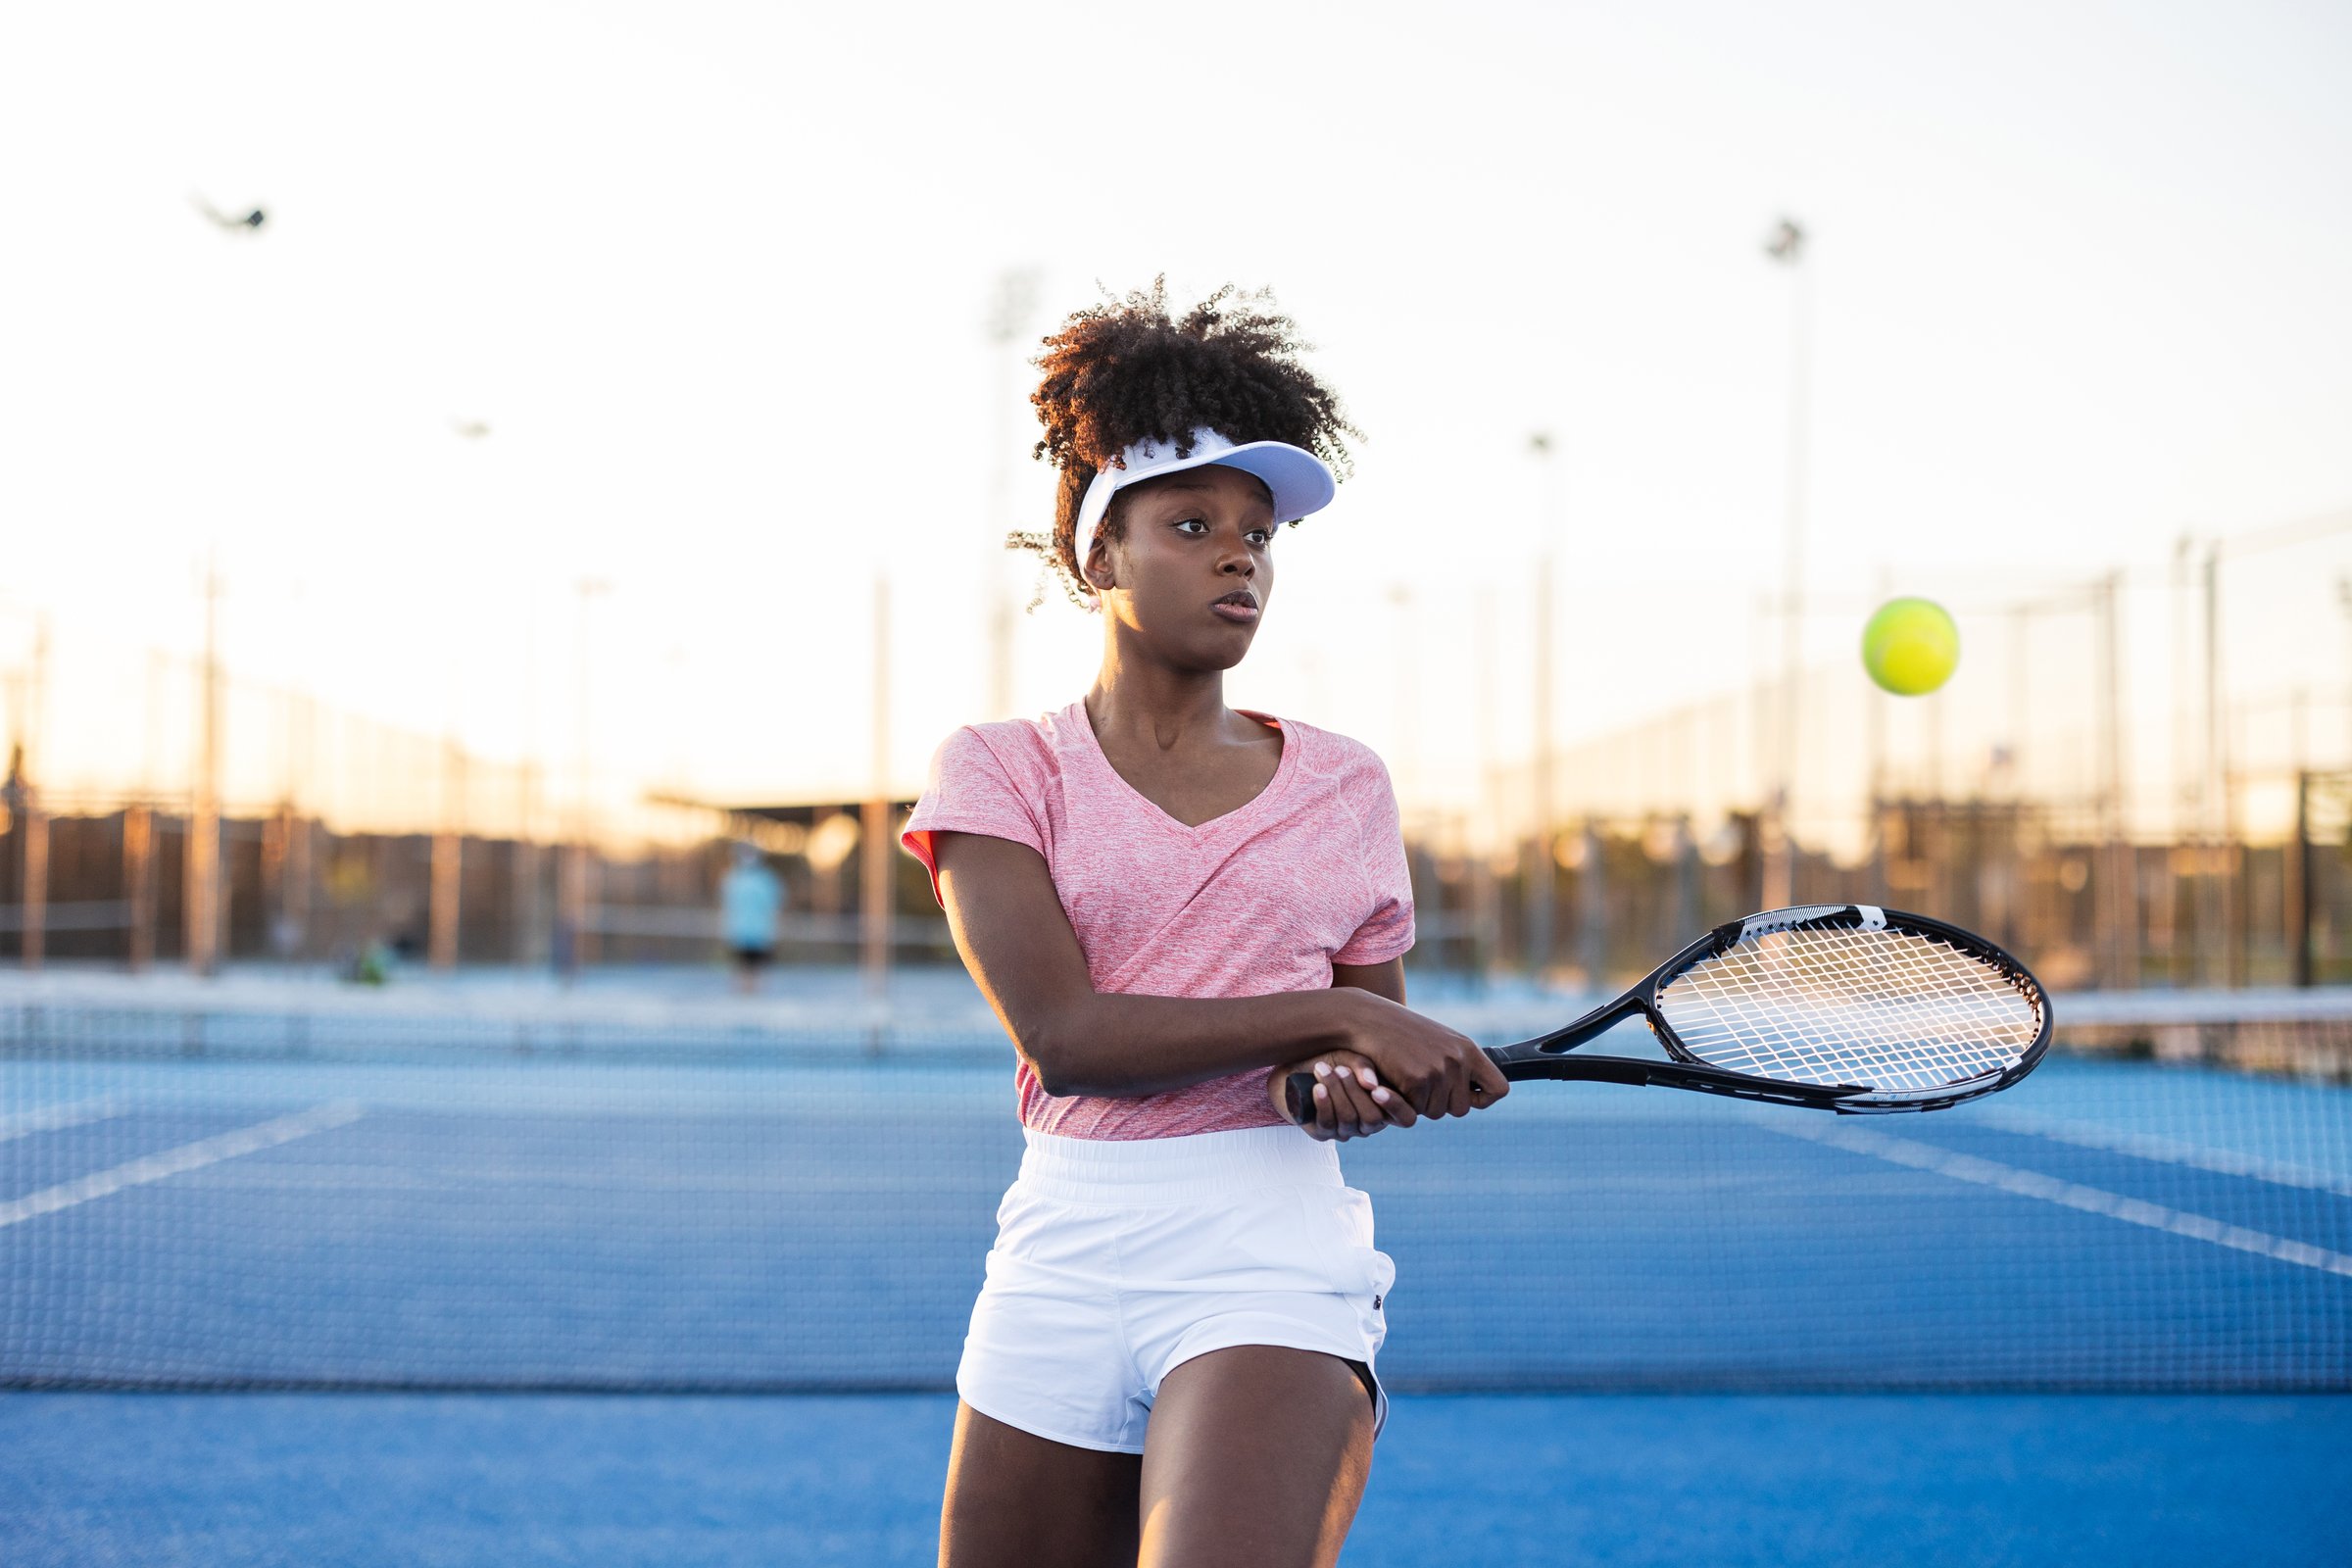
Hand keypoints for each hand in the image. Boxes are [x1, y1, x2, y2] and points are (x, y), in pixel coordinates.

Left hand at [1270, 1050, 1414, 1141]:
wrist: (1296, 1068)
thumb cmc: (1330, 1060)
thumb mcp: (1349, 1056)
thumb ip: (1363, 1065)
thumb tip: (1371, 1083)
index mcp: (1384, 1105)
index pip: (1405, 1118)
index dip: (1395, 1106)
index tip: (1377, 1089)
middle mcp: (1369, 1123)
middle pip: (1372, 1118)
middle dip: (1354, 1092)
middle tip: (1341, 1069)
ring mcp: (1347, 1130)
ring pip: (1349, 1119)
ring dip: (1336, 1092)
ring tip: (1322, 1070)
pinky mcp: (1323, 1133)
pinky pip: (1327, 1124)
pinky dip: (1323, 1103)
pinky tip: (1317, 1088)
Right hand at [1335, 990, 1509, 1119]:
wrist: (1367, 1018)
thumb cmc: (1401, 1031)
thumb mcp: (1439, 1041)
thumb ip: (1458, 1064)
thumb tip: (1476, 1096)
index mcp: (1468, 1049)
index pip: (1499, 1088)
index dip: (1483, 1099)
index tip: (1467, 1096)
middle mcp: (1458, 1060)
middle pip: (1461, 1109)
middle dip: (1440, 1103)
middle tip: (1420, 1082)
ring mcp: (1438, 1071)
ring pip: (1436, 1112)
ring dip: (1419, 1103)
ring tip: (1405, 1075)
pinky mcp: (1416, 1080)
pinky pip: (1415, 1110)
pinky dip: (1402, 1101)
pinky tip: (1394, 1078)